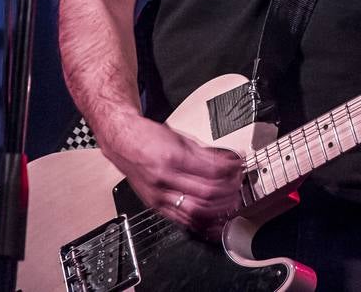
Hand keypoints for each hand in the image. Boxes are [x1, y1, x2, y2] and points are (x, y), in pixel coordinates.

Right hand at [99, 116, 243, 234]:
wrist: (122, 142)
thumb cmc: (148, 137)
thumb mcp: (181, 138)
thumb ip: (205, 153)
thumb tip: (228, 163)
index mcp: (173, 158)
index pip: (211, 172)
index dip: (230, 172)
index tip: (239, 168)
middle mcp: (164, 179)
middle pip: (206, 194)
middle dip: (228, 193)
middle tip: (238, 187)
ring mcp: (158, 195)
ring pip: (196, 212)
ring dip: (219, 210)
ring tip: (231, 203)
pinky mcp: (155, 205)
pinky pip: (181, 221)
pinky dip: (201, 224)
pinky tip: (214, 222)